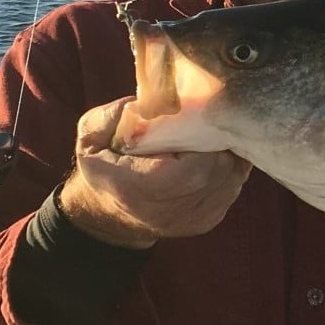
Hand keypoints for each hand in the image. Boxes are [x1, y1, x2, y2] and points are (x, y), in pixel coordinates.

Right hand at [58, 98, 250, 248]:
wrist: (111, 217)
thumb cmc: (103, 169)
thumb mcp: (91, 140)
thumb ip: (108, 118)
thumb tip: (140, 103)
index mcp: (137, 189)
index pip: (193, 169)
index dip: (205, 140)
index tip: (200, 117)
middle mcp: (168, 211)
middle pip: (218, 171)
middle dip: (221, 142)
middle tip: (213, 120)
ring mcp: (193, 220)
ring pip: (232, 179)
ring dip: (228, 154)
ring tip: (214, 137)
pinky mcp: (208, 221)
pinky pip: (233, 188)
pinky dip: (230, 169)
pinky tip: (214, 156)